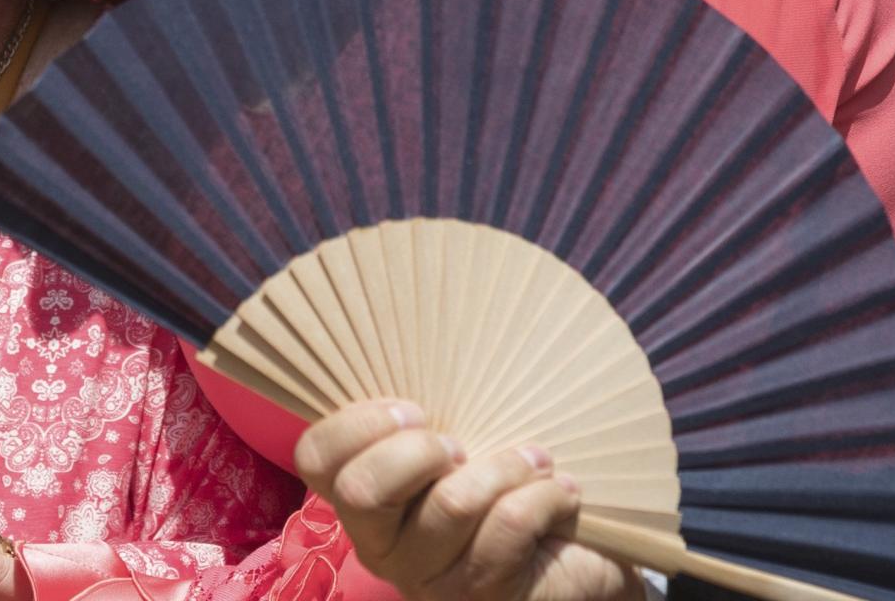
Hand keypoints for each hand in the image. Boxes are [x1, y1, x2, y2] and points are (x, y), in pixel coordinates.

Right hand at [296, 400, 639, 600]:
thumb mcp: (463, 433)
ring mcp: (428, 577)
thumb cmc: (505, 473)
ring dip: (505, 467)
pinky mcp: (482, 596)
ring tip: (536, 460)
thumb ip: (428, 408)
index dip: (356, 425)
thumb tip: (425, 321)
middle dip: (418, 451)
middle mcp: (380, 544)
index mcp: (361, 496)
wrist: (580, 551)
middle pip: (362, 490)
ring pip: (450, 504)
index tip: (415, 408)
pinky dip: (544, 495)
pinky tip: (561, 491)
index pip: (315, 458)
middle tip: (463, 444)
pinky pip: (507, 527)